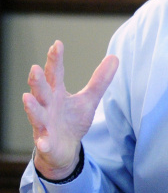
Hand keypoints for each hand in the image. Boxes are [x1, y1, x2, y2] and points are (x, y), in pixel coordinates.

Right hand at [23, 41, 118, 179]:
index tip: (57, 44)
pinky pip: (43, 143)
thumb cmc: (72, 120)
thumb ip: (100, 80)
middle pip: (41, 91)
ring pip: (36, 114)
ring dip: (32, 107)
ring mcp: (43, 124)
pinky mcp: (46, 143)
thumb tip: (115, 57)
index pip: (54, 74)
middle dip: (37, 81)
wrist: (63, 148)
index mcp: (56, 93)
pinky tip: (44, 142)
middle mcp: (47, 106)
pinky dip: (43, 142)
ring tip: (27, 97)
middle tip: (35, 68)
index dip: (55, 60)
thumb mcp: (88, 99)